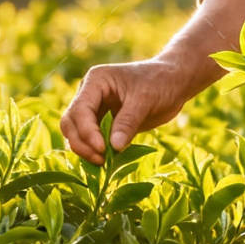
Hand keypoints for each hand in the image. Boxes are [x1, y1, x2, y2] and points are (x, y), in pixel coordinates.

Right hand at [60, 59, 193, 163]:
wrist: (173, 82)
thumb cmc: (160, 83)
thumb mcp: (145, 100)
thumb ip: (128, 122)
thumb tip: (113, 148)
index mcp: (96, 81)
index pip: (80, 109)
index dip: (87, 131)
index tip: (102, 149)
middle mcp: (89, 93)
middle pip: (71, 122)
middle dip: (82, 142)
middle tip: (101, 160)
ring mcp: (94, 108)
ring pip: (76, 132)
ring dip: (85, 149)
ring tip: (104, 163)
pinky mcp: (103, 121)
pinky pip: (90, 138)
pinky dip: (94, 150)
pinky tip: (106, 161)